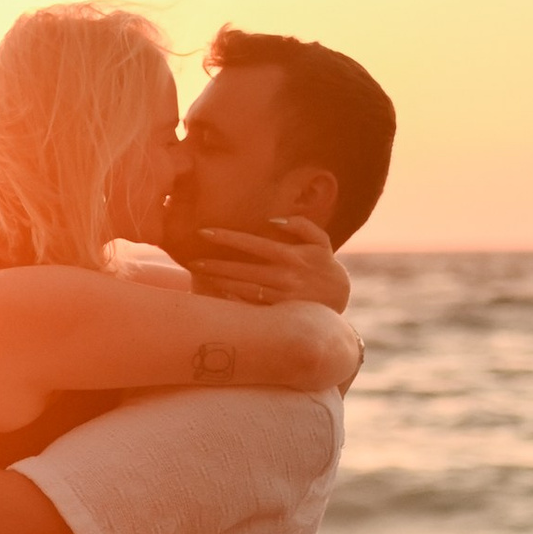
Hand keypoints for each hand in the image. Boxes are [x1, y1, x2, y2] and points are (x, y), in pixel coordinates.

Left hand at [189, 217, 350, 310]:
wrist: (340, 299)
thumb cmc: (324, 265)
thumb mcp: (321, 241)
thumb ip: (301, 225)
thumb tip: (273, 220)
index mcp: (292, 255)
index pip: (253, 244)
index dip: (228, 237)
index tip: (204, 232)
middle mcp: (284, 276)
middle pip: (243, 269)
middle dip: (216, 264)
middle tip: (192, 260)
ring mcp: (281, 296)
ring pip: (243, 289)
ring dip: (219, 282)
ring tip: (198, 274)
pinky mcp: (279, 313)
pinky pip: (251, 305)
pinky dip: (232, 298)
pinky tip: (214, 292)